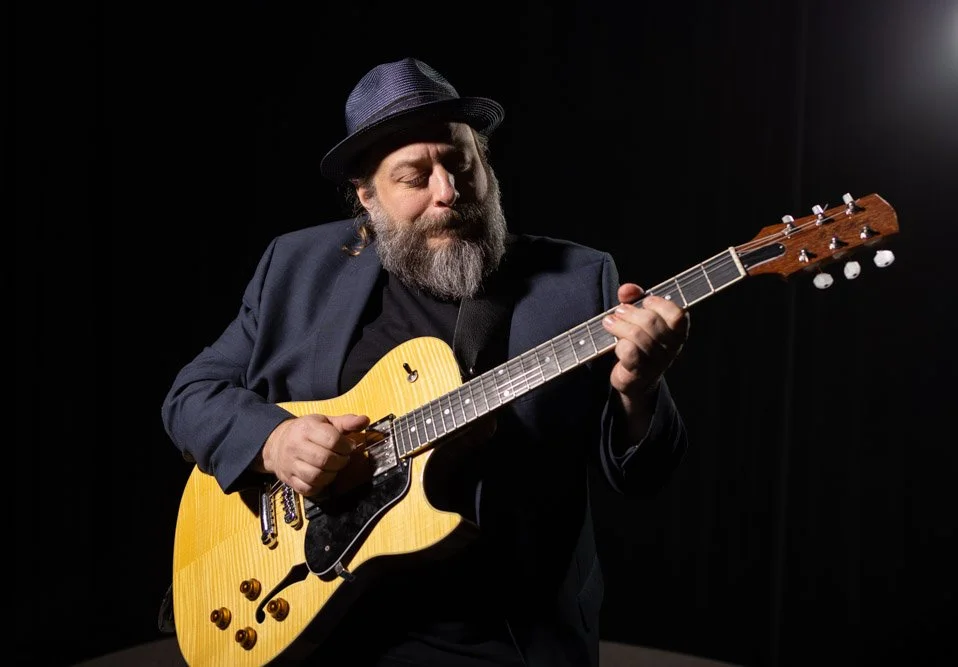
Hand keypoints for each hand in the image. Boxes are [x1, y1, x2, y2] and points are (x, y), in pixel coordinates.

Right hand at [259, 413, 369, 495]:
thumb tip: (365, 420)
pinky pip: (307, 489)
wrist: (276, 443)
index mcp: (306, 429)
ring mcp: (291, 465)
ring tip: (334, 467)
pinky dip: (319, 486)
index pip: (331, 439)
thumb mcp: (325, 421)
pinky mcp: (289, 480)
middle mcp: (296, 446)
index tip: (349, 447)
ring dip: (331, 474)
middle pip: (325, 459)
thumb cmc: (306, 431)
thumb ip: (346, 421)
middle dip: (341, 461)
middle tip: (343, 458)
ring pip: (316, 476)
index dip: (346, 446)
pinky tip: (323, 478)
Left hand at [601, 283, 689, 404]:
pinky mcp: (640, 372)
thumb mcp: (640, 318)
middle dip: (630, 312)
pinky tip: (615, 343)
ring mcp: (657, 362)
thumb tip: (627, 289)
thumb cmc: (639, 343)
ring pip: (637, 335)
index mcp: (678, 332)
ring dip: (619, 326)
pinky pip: (629, 352)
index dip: (659, 304)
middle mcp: (671, 348)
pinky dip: (619, 344)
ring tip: (609, 322)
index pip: (677, 314)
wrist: (635, 379)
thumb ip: (635, 298)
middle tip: (618, 311)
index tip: (646, 302)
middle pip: (650, 321)